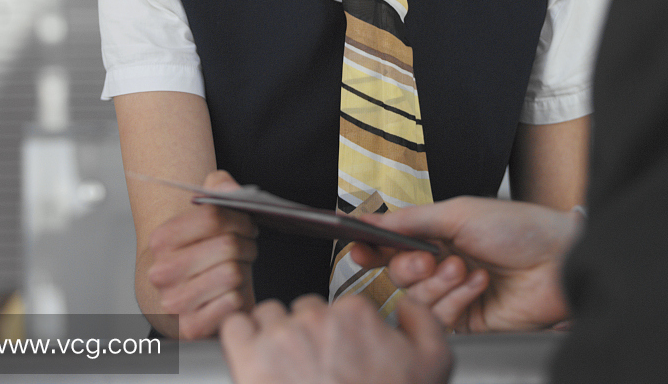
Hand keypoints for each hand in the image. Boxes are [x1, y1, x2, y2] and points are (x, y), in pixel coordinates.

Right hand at [146, 170, 257, 338]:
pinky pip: (233, 302)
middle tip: (245, 247)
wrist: (175, 296)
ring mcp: (174, 302)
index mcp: (161, 240)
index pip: (213, 216)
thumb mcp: (202, 217)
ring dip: (243, 269)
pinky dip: (238, 295)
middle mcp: (162, 272)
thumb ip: (217, 189)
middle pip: (228, 245)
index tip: (244, 223)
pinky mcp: (191, 327)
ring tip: (236, 268)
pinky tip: (229, 292)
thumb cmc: (196, 254)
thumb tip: (229, 188)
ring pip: (233, 273)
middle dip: (245, 244)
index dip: (239, 217)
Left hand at [220, 294, 451, 383]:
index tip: (338, 352)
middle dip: (306, 332)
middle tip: (311, 364)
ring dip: (272, 333)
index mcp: (355, 314)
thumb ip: (423, 322)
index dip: (338, 331)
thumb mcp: (432, 364)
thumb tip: (405, 304)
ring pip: (267, 313)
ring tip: (282, 363)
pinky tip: (251, 356)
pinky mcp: (250, 357)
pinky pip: (235, 327)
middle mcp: (316, 317)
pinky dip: (240, 337)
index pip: (338, 306)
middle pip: (302, 308)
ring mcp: (281, 336)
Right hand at [351, 197, 579, 332]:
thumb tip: (370, 220)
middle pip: (397, 275)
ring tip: (463, 269)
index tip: (356, 248)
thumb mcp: (458, 212)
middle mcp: (443, 264)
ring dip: (437, 284)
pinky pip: (440, 320)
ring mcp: (455, 295)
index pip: (393, 244)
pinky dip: (454, 301)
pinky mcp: (468, 323)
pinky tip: (478, 285)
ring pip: (415, 300)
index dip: (371, 247)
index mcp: (439, 234)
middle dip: (409, 266)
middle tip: (430, 257)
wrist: (559, 260)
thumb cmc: (519, 227)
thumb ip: (410, 220)